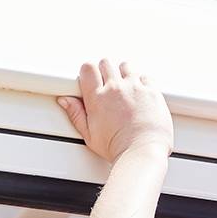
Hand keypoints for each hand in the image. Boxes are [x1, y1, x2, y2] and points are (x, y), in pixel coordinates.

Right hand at [57, 58, 172, 163]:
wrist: (142, 154)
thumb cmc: (118, 149)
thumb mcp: (90, 136)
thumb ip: (76, 115)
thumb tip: (65, 101)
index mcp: (98, 98)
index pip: (88, 68)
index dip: (90, 73)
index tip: (94, 81)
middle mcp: (115, 89)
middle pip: (106, 63)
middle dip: (106, 73)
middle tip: (111, 89)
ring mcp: (134, 88)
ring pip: (125, 67)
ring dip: (125, 76)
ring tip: (127, 93)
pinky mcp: (151, 91)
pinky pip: (145, 77)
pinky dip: (143, 83)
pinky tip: (142, 96)